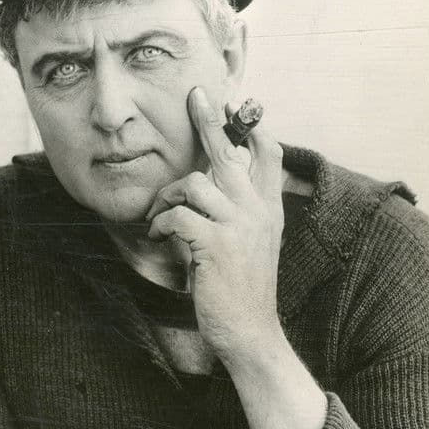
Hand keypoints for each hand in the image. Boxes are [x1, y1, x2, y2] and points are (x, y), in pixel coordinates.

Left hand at [145, 86, 284, 362]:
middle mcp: (258, 211)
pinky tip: (160, 238)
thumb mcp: (250, 243)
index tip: (234, 104)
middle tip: (195, 95)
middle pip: (230, 153)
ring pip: (194, 183)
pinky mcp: (216, 245)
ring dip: (167, 197)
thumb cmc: (241, 288)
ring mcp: (239, 227)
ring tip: (160, 217)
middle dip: (209, 121)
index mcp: (269, 208)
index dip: (251, 127)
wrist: (250, 333)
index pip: (268, 155)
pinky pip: (177, 216)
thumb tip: (210, 183)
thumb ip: (239, 212)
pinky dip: (160, 224)